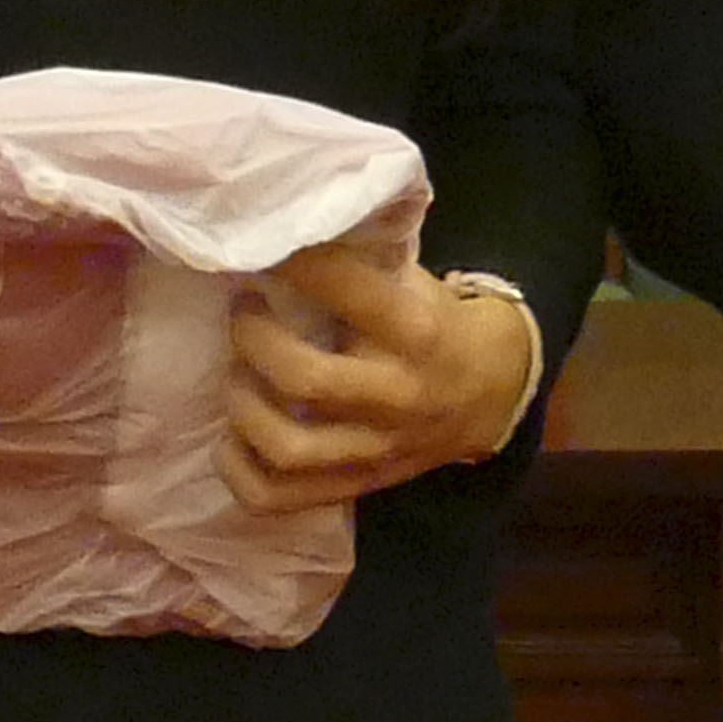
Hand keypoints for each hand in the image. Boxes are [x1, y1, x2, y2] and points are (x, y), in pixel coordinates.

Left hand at [219, 240, 536, 512]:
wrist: (488, 394)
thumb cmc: (435, 322)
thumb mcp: (413, 281)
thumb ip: (358, 261)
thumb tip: (280, 224)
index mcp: (414, 332)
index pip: (346, 289)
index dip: (293, 261)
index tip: (261, 243)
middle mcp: (395, 395)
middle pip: (302, 378)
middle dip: (252, 337)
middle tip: (243, 311)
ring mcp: (374, 450)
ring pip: (285, 446)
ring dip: (241, 404)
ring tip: (237, 373)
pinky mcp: (354, 486)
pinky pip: (277, 498)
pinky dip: (239, 471)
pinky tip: (234, 437)